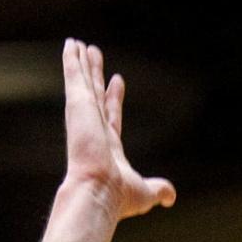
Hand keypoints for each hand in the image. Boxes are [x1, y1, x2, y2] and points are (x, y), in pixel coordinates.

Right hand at [62, 39, 175, 220]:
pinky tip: (71, 45)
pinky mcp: (78, 107)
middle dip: (94, 75)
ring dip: (80, 63)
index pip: (111, 115)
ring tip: (77, 44)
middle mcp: (93, 129)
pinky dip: (72, 61)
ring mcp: (84, 117)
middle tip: (92, 55)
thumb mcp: (145, 192)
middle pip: (94, 95)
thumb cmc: (118, 198)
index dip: (114, 98)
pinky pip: (74, 77)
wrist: (98, 193)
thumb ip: (158, 189)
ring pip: (82, 83)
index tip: (118, 79)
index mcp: (107, 147)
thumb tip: (171, 197)